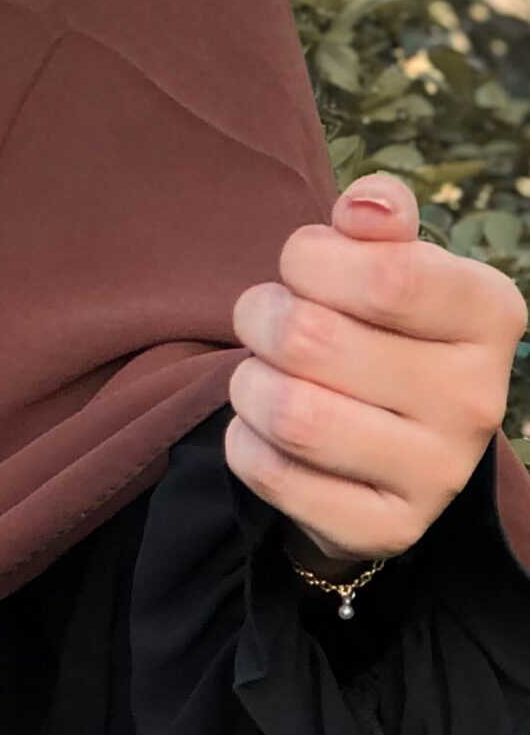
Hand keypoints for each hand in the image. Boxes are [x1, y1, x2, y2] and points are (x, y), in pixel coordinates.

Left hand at [229, 174, 525, 567]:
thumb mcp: (386, 258)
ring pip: (290, 412)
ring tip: (266, 372)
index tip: (303, 264)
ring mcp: (439, 474)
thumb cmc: (376, 323)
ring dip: (249, 381)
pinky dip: (245, 440)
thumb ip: (377, 219)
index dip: (312, 259)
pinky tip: (269, 430)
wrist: (384, 438)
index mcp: (489, 314)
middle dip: (262, 315)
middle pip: (312, 340)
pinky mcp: (388, 529)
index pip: (384, 275)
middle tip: (270, 319)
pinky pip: (270, 471)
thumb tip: (366, 205)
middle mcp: (479, 400)